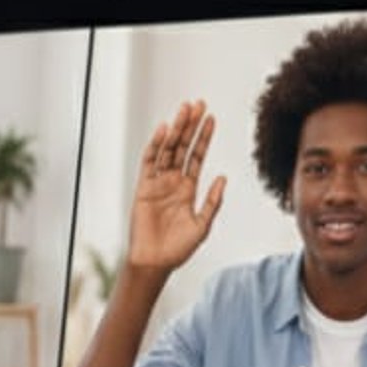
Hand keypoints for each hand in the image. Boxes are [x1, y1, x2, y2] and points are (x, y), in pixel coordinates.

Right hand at [127, 99, 226, 273]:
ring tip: (184, 110)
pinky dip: (155, 146)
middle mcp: (173, 182)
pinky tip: (164, 131)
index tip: (211, 118)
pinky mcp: (144, 188)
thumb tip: (222, 177)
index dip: (204, 137)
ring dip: (175, 130)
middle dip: (190, 126)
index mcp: (188, 189)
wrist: (156, 261)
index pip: (197, 156)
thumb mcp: (203, 224)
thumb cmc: (179, 248)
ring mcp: (158, 183)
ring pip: (167, 150)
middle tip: (197, 104)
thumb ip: (213, 201)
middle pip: (183, 147)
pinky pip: (150, 163)